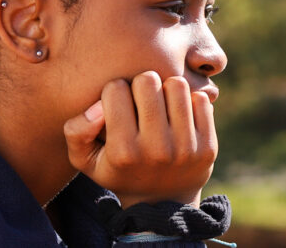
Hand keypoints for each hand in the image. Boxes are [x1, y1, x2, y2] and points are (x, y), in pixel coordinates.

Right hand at [64, 71, 216, 205]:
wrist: (162, 203)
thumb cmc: (118, 170)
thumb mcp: (86, 159)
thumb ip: (77, 131)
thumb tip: (98, 108)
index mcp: (122, 152)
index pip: (116, 89)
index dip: (114, 92)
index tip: (118, 107)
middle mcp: (155, 150)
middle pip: (148, 81)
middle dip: (141, 86)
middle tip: (141, 102)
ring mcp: (185, 149)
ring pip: (177, 84)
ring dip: (167, 90)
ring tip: (161, 105)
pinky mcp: (208, 146)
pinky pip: (201, 99)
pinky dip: (189, 102)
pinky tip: (180, 116)